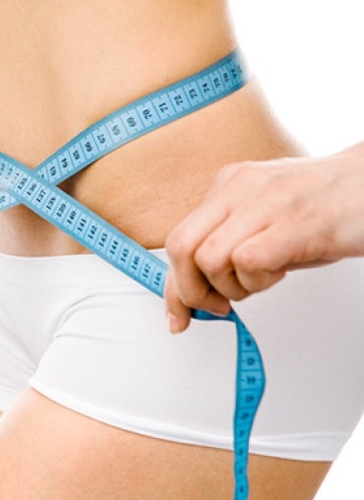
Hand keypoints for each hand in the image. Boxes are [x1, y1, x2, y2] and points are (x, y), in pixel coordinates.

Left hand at [164, 142, 363, 332]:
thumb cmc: (327, 203)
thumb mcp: (265, 216)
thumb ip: (230, 241)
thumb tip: (201, 288)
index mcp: (227, 185)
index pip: (179, 239)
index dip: (173, 286)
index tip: (178, 314)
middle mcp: (238, 188)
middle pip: (181, 248)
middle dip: (191, 291)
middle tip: (217, 306)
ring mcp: (264, 203)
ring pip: (209, 259)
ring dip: (232, 288)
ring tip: (262, 279)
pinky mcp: (293, 224)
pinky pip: (247, 261)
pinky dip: (257, 281)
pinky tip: (279, 272)